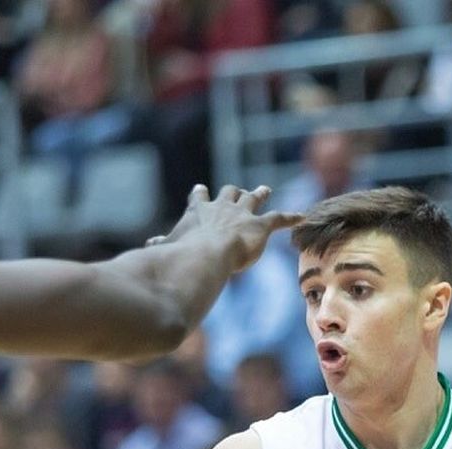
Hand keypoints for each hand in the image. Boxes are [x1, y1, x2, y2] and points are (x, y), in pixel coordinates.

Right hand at [144, 184, 303, 272]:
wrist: (206, 254)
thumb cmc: (184, 254)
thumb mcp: (170, 248)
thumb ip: (162, 245)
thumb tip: (149, 246)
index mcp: (199, 212)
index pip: (199, 199)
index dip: (200, 195)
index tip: (200, 189)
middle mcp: (221, 207)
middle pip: (229, 192)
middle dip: (234, 191)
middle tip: (238, 190)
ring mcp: (242, 214)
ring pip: (253, 198)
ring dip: (259, 194)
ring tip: (265, 189)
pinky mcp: (260, 225)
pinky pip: (279, 218)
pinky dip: (291, 217)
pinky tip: (302, 216)